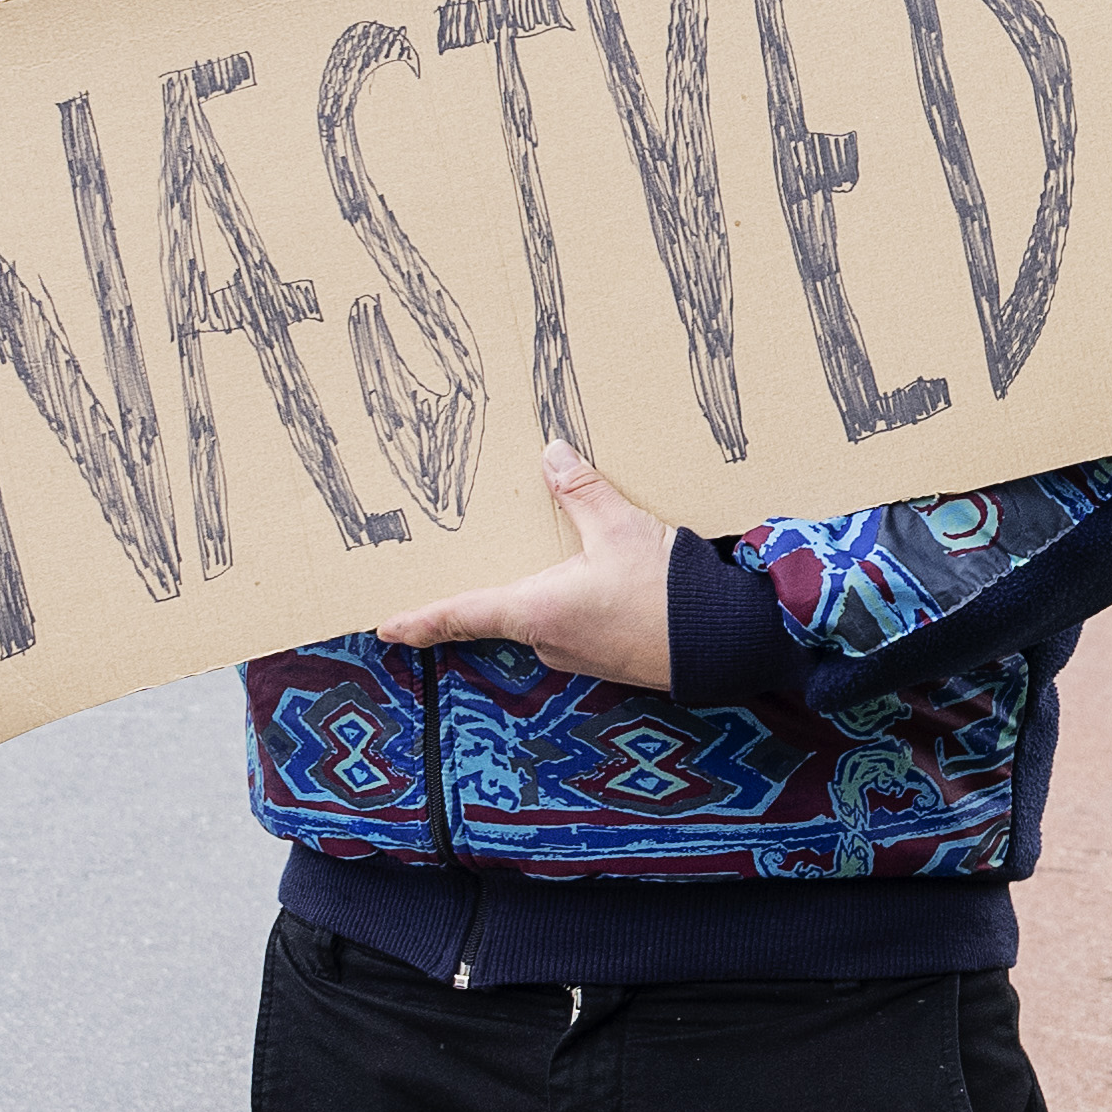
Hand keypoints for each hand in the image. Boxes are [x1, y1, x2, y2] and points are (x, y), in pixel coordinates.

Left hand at [360, 439, 682, 693]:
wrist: (725, 644)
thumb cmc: (666, 592)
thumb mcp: (620, 528)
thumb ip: (582, 491)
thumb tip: (551, 454)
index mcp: (535, 611)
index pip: (461, 616)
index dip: (421, 620)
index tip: (386, 626)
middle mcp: (549, 641)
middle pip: (506, 611)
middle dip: (502, 586)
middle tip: (487, 557)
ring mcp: (579, 655)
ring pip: (546, 617)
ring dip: (550, 591)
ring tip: (569, 557)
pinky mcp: (608, 658)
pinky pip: (577, 625)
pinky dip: (579, 601)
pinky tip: (604, 578)